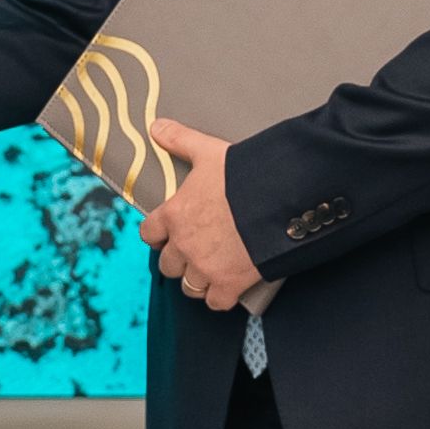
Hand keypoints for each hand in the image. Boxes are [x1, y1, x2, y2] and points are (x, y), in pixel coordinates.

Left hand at [142, 120, 263, 309]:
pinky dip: (219, 297)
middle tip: (195, 250)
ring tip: (211, 270)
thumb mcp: (209, 151)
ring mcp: (206, 268)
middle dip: (179, 259)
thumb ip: (180, 140)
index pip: (149, 234)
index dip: (158, 235)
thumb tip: (155, 126)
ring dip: (197, 279)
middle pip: (168, 265)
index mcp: (175, 215)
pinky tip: (228, 286)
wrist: (280, 200)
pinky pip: (214, 302)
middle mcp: (185, 245)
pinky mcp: (229, 284)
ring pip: (189, 286)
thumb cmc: (243, 174)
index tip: (168, 233)